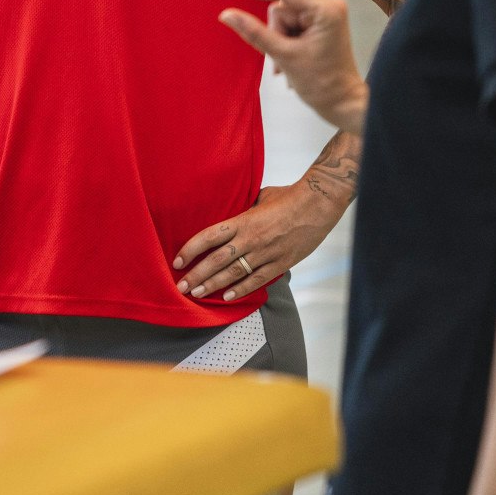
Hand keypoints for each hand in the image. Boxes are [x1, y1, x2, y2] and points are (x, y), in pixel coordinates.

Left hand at [172, 182, 343, 301]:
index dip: (190, 250)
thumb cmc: (289, 197)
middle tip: (181, 287)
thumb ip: (244, 210)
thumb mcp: (260, 197)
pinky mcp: (280, 263)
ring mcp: (265, 253)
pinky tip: (227, 297)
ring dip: (212, 285)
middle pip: (216, 260)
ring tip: (196, 294)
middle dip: (196, 275)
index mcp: (243, 220)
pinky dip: (240, 290)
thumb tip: (233, 214)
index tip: (177, 261)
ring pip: (233, 274)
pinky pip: (256, 280)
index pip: (209, 237)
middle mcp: (250, 238)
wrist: (318, 204)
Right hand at [220, 0, 368, 134]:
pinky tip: (293, 62)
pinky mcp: (320, 23)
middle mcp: (327, 5)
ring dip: (279, 42)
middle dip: (275, 34)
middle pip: (281, 9)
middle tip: (282, 59)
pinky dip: (286, 43)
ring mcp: (324, 14)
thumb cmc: (320, 83)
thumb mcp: (283, 56)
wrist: (342, 103)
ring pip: (283, 19)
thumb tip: (226, 14)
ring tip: (288, 65)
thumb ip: (254, 32)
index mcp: (325, 9)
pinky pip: (291, 26)